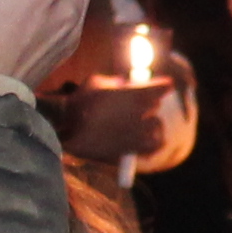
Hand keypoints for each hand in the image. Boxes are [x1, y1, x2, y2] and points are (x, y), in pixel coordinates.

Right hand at [54, 77, 181, 168]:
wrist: (67, 128)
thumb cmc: (80, 102)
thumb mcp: (96, 82)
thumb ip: (115, 82)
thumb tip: (124, 83)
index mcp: (138, 94)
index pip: (164, 87)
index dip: (162, 86)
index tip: (162, 86)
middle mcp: (144, 114)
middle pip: (156, 107)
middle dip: (147, 106)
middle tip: (136, 107)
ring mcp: (140, 134)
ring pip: (157, 127)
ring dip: (150, 125)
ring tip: (138, 125)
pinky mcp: (134, 150)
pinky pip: (154, 146)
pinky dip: (152, 144)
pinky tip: (143, 142)